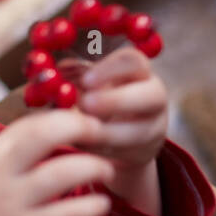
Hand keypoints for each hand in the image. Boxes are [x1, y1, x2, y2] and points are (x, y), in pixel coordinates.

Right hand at [0, 108, 116, 215]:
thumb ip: (16, 151)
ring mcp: (11, 203)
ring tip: (107, 170)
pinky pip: (66, 215)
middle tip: (101, 133)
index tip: (86, 120)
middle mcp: (0, 173)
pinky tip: (102, 204)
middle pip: (43, 135)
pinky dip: (90, 207)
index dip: (63, 116)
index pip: (31, 122)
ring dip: (92, 167)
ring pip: (60, 174)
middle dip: (78, 128)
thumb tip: (56, 126)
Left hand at [72, 47, 168, 168]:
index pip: (134, 62)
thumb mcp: (88, 83)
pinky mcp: (145, 152)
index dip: (111, 69)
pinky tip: (83, 145)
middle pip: (152, 95)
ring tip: (81, 129)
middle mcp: (154, 97)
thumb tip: (61, 69)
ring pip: (140, 131)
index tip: (85, 80)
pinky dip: (102, 151)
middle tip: (86, 104)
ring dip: (107, 132)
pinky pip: (127, 153)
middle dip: (117, 101)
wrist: (114, 133)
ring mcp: (154, 127)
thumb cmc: (96, 97)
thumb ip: (75, 74)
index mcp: (139, 72)